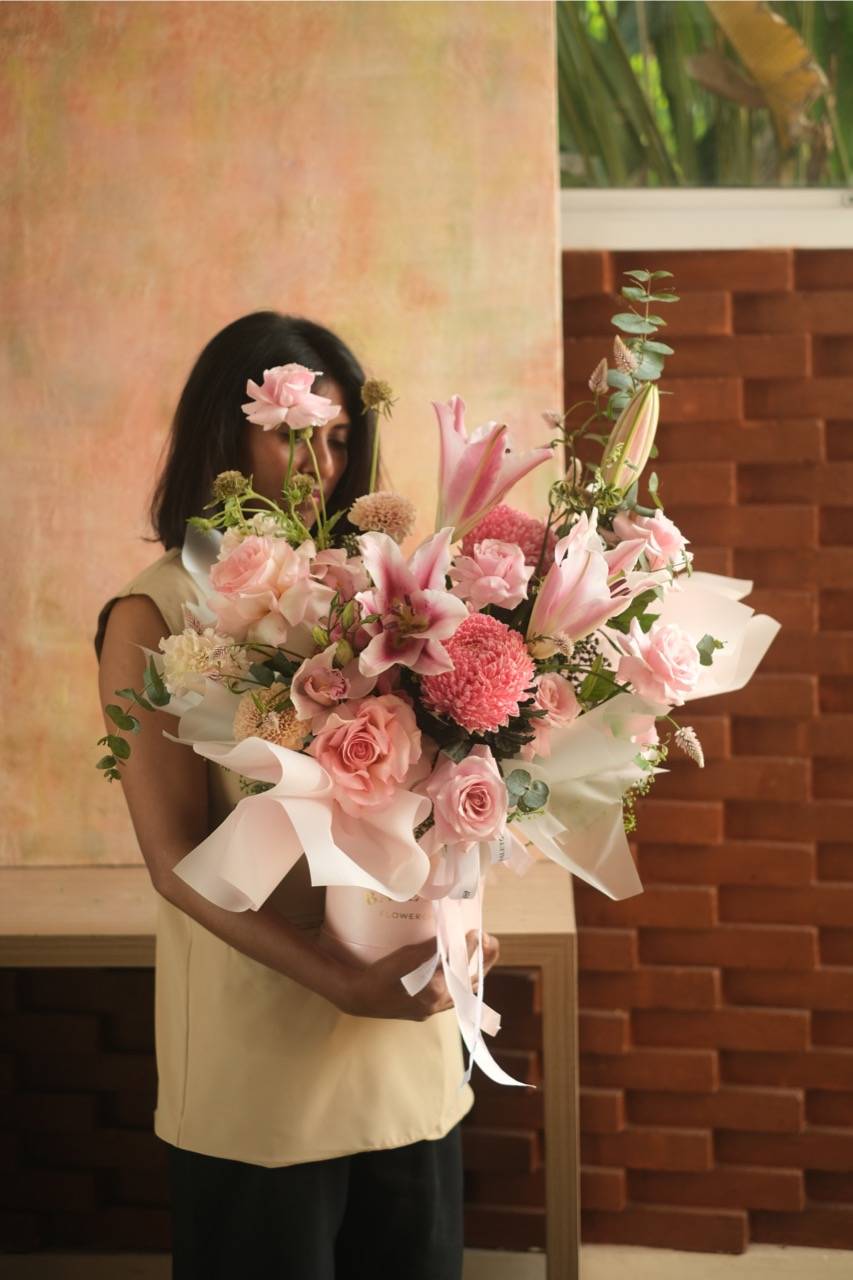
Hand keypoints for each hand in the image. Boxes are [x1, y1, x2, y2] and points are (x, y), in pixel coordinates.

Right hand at [329, 930, 499, 1021]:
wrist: (359, 997)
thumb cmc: (380, 974)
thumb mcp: (406, 956)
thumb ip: (431, 948)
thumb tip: (453, 934)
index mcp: (435, 991)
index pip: (462, 966)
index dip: (473, 947)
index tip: (478, 931)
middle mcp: (437, 1004)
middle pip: (470, 983)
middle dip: (483, 961)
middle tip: (489, 941)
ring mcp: (432, 1009)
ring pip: (462, 992)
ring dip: (473, 974)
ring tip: (481, 954)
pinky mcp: (424, 1010)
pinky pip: (450, 997)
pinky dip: (458, 983)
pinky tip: (458, 972)